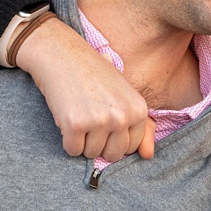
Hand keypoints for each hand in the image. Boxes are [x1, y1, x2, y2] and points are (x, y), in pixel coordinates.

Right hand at [14, 17, 154, 161]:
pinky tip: (68, 116)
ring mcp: (99, 121)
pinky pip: (72, 150)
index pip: (130, 147)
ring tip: (79, 113)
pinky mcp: (75, 125)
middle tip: (90, 118)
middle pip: (112, 154)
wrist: (62, 54)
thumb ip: (141, 126)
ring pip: (91, 153)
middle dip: (99, 143)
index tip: (104, 117)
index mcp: (138, 109)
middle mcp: (122, 116)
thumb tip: (149, 156)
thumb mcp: (124, 95)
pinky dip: (67, 139)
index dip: (114, 137)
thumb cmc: (94, 75)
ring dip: (81, 140)